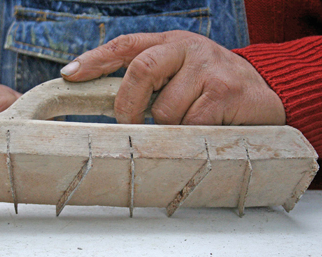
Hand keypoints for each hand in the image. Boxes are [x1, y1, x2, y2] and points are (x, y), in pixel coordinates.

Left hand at [61, 30, 285, 124]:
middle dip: (128, 104)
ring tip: (189, 122)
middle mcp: (187, 48)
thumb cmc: (213, 87)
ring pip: (165, 109)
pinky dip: (190, 134)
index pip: (125, 46)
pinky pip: (189, 123)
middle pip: (140, 70)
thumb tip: (113, 106)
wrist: (264, 92)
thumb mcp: (181, 74)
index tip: (69, 75)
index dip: (95, 60)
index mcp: (171, 43)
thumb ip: (153, 82)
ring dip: (170, 126)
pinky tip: (206, 127)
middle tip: (132, 123)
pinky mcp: (224, 91)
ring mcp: (207, 67)